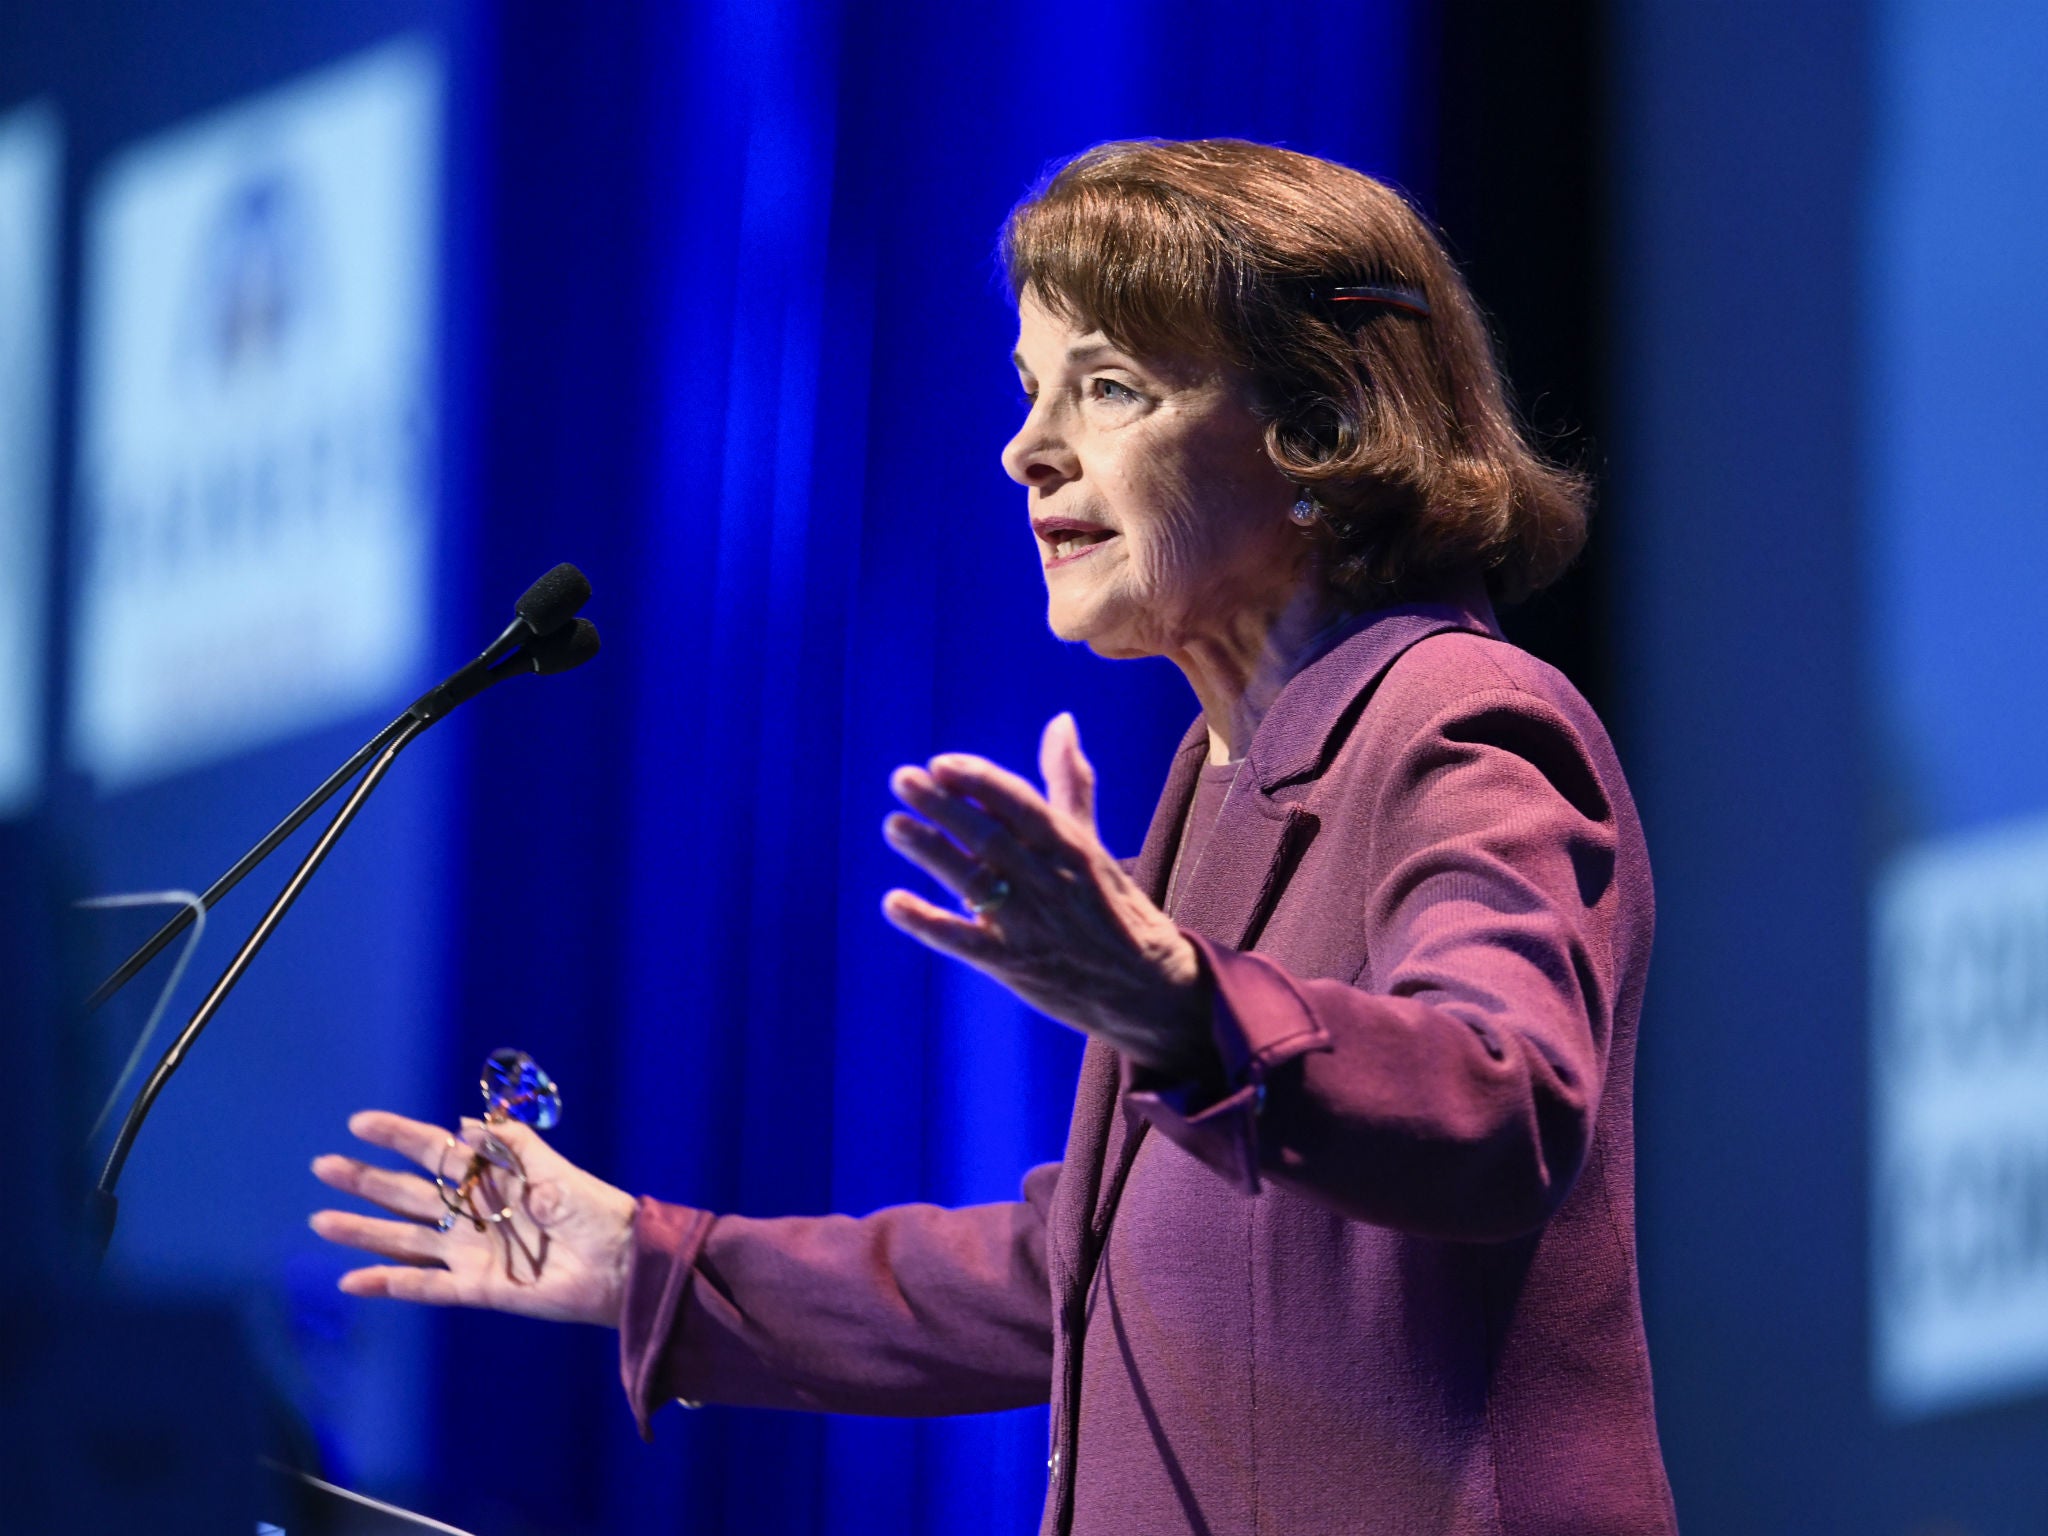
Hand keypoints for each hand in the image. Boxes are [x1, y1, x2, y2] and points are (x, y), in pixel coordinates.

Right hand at [310, 1110, 636, 1327]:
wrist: (622, 1263)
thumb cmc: (594, 1209)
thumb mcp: (554, 1168)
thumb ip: (512, 1145)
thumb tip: (463, 1124)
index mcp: (490, 1178)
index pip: (434, 1152)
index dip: (398, 1136)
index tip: (359, 1123)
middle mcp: (472, 1214)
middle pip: (408, 1193)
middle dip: (366, 1180)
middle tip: (323, 1166)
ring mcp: (471, 1252)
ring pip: (405, 1240)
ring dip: (364, 1232)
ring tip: (322, 1221)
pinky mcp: (478, 1289)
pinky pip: (426, 1287)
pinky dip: (389, 1284)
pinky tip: (353, 1280)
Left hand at [882, 713, 1212, 1077]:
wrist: (1149, 987)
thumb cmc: (1112, 906)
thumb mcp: (1091, 843)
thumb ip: (1070, 782)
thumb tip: (1061, 720)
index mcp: (1070, 846)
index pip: (1021, 804)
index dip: (980, 782)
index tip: (942, 763)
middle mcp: (1050, 880)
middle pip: (992, 838)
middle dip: (946, 807)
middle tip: (903, 779)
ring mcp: (1031, 924)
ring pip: (976, 883)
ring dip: (933, 852)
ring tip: (895, 825)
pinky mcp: (1014, 965)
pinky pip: (966, 942)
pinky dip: (929, 923)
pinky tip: (894, 902)